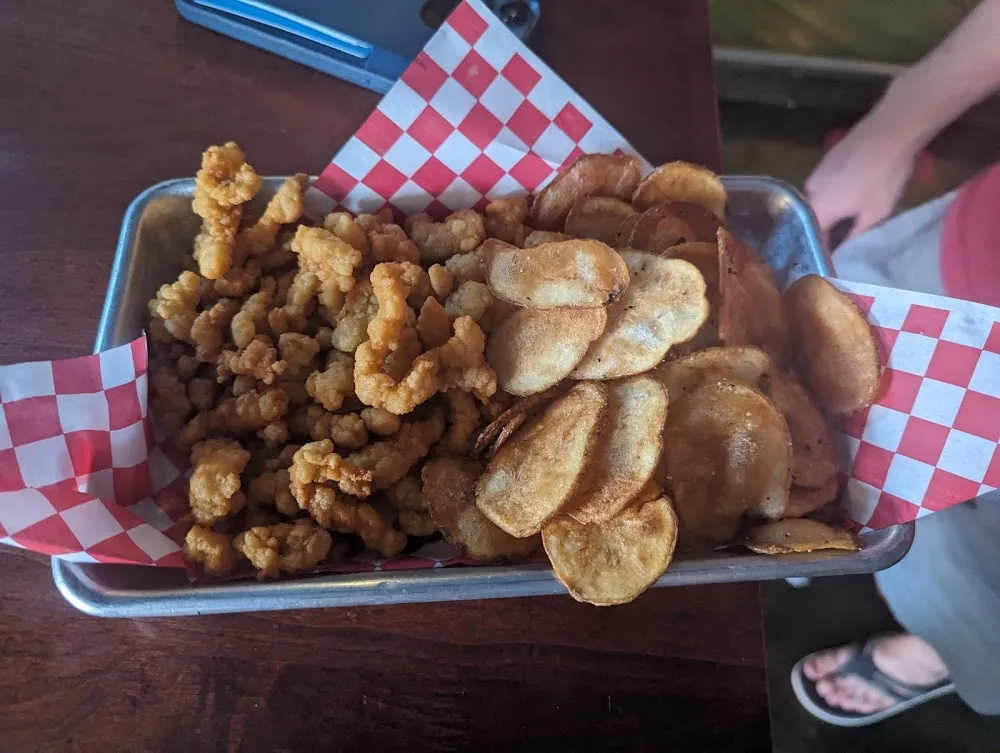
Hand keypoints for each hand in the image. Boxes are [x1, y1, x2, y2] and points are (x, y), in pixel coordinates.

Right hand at [805, 118, 918, 243]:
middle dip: (825, 232)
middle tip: (841, 243)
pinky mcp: (825, 161)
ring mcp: (816, 174)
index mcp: (818, 211)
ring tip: (847, 221)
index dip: (823, 251)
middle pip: (813, 220)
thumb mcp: (874, 215)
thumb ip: (854, 238)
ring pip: (818, 202)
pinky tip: (850, 196)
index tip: (834, 261)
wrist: (889, 132)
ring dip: (829, 213)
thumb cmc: (882, 178)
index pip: (813, 239)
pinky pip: (824, 187)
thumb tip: (842, 255)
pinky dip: (832, 196)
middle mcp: (809, 193)